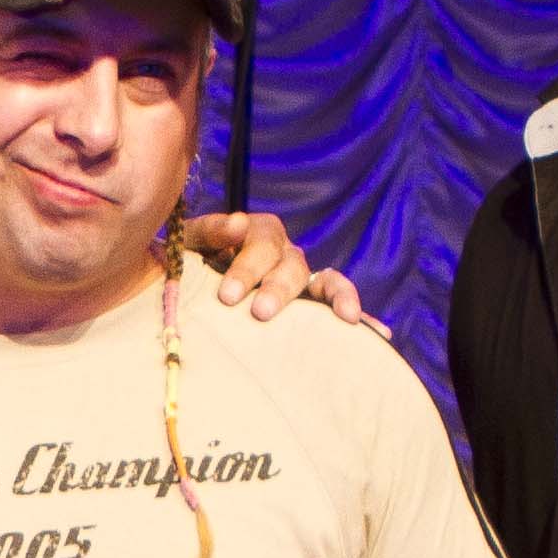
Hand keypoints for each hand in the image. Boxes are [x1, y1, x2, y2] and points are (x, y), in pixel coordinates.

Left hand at [176, 207, 373, 327]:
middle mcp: (283, 253)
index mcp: (255, 234)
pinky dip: (361, 317)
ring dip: (336, 297)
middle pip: (292, 264)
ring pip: (324, 281)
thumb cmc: (182, 264)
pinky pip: (336, 307)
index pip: (263, 240)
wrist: (177, 287)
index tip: (228, 297)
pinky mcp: (309, 306)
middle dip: (279, 289)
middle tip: (259, 313)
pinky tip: (380, 334)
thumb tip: (239, 223)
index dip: (249, 266)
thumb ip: (209, 231)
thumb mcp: (186, 243)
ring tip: (346, 318)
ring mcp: (300, 279)